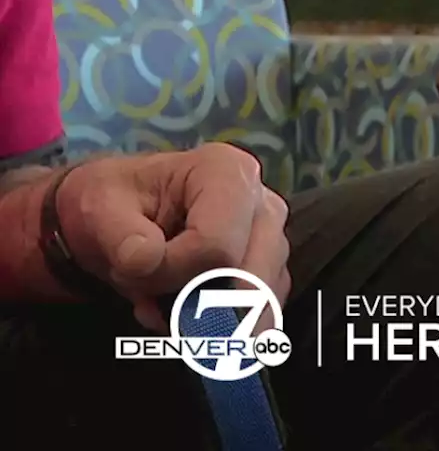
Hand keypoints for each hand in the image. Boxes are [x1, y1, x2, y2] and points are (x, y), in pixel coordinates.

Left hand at [54, 143, 290, 330]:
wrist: (121, 215)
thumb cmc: (116, 203)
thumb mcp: (99, 207)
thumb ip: (119, 235)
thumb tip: (146, 260)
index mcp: (229, 173)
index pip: (217, 247)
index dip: (172, 273)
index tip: (136, 271)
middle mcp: (265, 205)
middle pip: (248, 281)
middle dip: (193, 304)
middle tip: (148, 294)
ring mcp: (275, 242)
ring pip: (257, 306)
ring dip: (204, 319)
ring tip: (162, 298)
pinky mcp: (273, 275)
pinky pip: (257, 318)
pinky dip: (216, 328)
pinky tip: (183, 309)